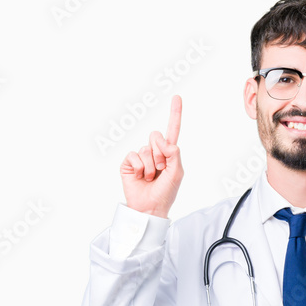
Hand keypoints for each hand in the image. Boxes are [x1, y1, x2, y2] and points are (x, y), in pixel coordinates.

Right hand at [120, 95, 183, 217]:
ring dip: (150, 166)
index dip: (175, 114)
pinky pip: (134, 155)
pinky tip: (140, 177)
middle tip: (160, 170)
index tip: (177, 97)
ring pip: (146, 148)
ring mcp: (140, 157)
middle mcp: (154, 152)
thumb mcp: (177, 173)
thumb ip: (174, 153)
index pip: (172, 130)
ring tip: (151, 178)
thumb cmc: (165, 193)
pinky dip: (140, 168)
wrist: (150, 208)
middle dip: (160, 154)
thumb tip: (163, 140)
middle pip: (156, 136)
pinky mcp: (129, 163)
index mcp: (168, 153)